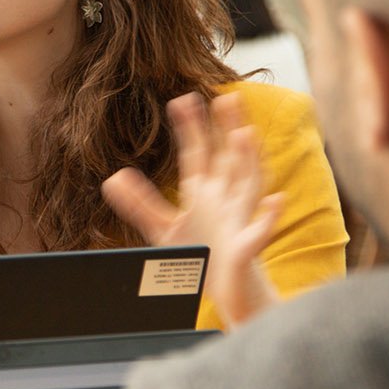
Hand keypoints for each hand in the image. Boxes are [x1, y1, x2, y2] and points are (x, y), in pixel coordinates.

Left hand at [102, 93, 281, 326]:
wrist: (228, 290)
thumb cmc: (200, 254)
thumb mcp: (164, 228)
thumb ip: (140, 203)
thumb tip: (112, 179)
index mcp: (203, 193)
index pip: (197, 154)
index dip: (190, 128)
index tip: (181, 101)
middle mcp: (224, 200)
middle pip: (227, 158)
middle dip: (227, 129)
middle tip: (227, 98)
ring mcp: (238, 221)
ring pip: (249, 184)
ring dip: (250, 161)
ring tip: (247, 136)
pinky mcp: (247, 249)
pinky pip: (261, 232)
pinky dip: (269, 218)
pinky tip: (276, 201)